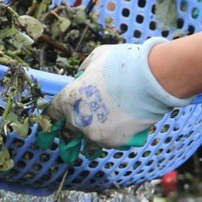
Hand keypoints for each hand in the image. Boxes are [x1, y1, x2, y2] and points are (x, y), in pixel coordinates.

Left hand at [40, 39, 192, 159]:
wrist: (150, 79)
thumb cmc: (121, 64)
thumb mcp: (96, 58)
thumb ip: (85, 69)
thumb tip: (84, 74)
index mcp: (69, 99)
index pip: (52, 113)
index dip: (52, 117)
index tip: (51, 122)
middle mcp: (78, 120)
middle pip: (67, 133)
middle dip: (68, 135)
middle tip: (69, 138)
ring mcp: (96, 133)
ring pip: (89, 143)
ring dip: (90, 142)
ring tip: (94, 142)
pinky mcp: (114, 141)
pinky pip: (109, 144)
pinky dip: (112, 140)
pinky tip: (117, 135)